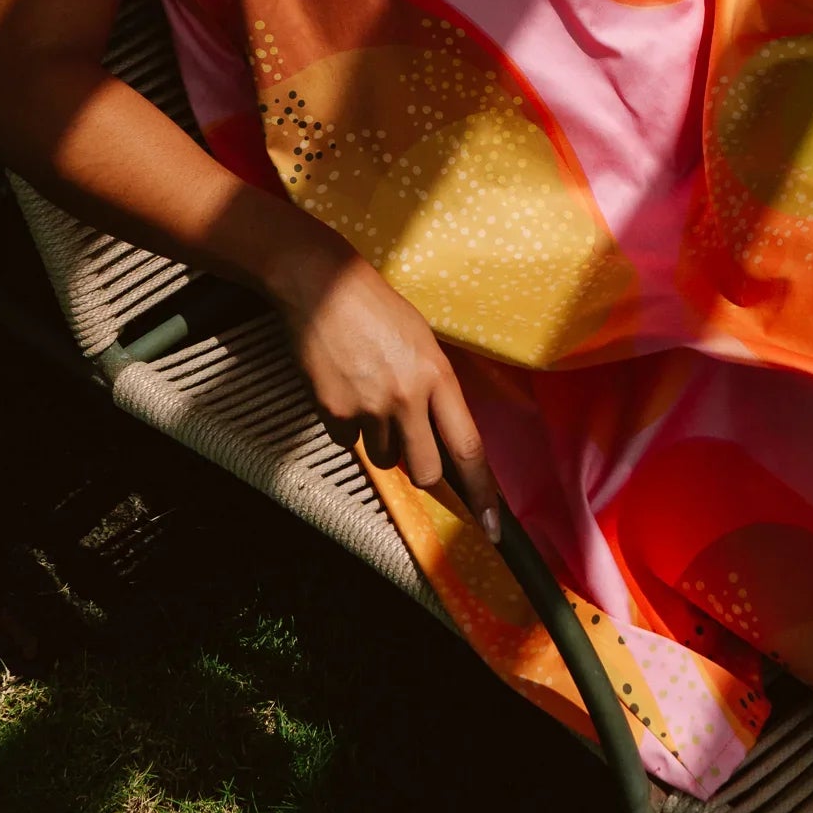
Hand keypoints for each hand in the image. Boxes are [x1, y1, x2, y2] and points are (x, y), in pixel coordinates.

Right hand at [267, 240, 502, 540]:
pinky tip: (342, 386)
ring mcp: (368, 406)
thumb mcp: (423, 342)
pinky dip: (344, 424)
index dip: (482, 493)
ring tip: (368, 392)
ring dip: (377, 438)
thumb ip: (435, 390)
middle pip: (425, 471)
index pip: (468, 448)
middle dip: (420, 470)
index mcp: (437, 376)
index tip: (492, 527)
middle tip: (409, 444)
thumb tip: (441, 439)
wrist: (321, 285)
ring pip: (381, 457)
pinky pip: (344, 439)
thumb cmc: (377, 310)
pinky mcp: (332, 410)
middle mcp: (407, 396)